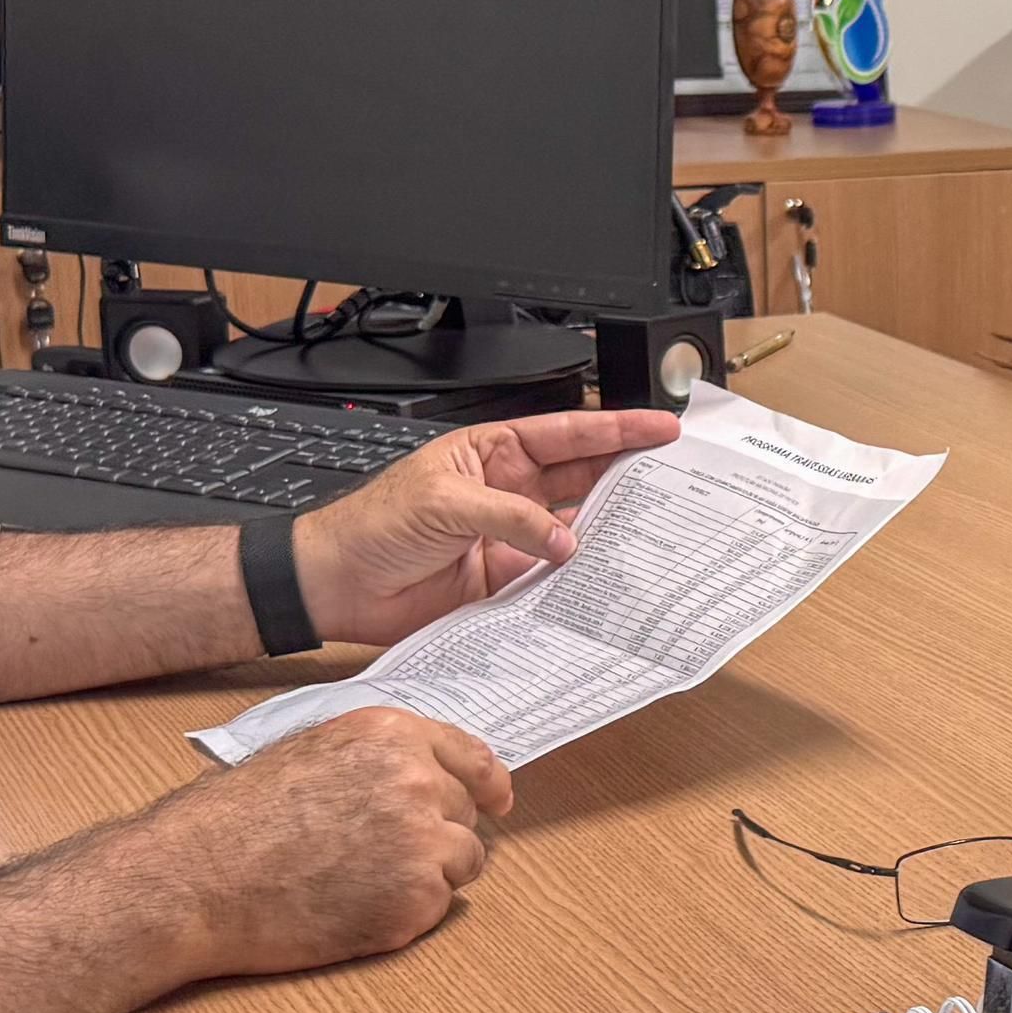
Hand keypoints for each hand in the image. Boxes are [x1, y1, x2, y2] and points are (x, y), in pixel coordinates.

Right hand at [0, 708, 515, 1012]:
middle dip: (436, 832)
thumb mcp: (309, 752)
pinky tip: (353, 907)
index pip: (472, 757)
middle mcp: (418, 780)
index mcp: (390, 734)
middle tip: (377, 855)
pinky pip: (438, 906)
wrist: (195, 879)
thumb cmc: (234, 819)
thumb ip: (375, 757)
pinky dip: (407, 912)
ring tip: (362, 882)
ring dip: (430, 874)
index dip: (487, 783)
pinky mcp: (416, 899)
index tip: (496, 800)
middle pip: (466, 813)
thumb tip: (427, 774)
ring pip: (463, 862)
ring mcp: (423, 841)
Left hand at [294, 407, 682, 644]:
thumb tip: (564, 540)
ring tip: (649, 529)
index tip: (659, 429)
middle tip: (672, 477)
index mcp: (494, 452)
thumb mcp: (444, 501)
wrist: (339, 583)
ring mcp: (511, 537)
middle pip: (582, 478)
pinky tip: (602, 576)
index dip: (615, 430)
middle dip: (627, 474)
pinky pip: (554, 578)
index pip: (567, 434)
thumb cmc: (374, 524)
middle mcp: (509, 491)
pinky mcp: (507, 581)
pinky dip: (578, 579)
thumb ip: (510, 516)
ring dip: (608, 531)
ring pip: (575, 530)